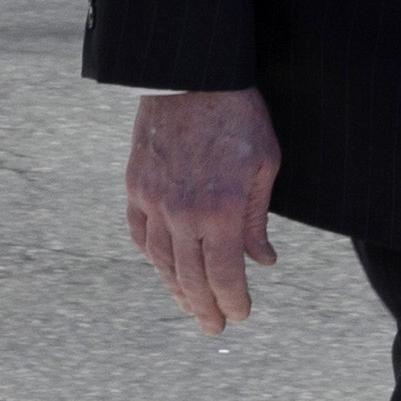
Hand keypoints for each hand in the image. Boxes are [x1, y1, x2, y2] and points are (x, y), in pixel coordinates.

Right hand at [125, 87, 280, 334]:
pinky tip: (165, 269)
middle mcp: (184, 212)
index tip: (240, 315)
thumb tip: (262, 261)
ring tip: (192, 305)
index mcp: (222, 208)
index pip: (224, 274)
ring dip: (177, 290)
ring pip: (163, 262)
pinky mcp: (135, 186)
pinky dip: (154, 258)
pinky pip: (141, 235)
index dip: (232, 300)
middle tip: (215, 326)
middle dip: (205, 307)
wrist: (193, 74)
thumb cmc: (239, 115)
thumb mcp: (265, 162)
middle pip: (191, 278)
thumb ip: (258, 218)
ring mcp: (154, 200)